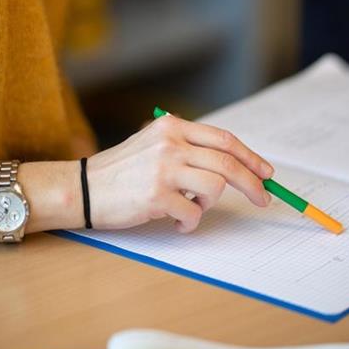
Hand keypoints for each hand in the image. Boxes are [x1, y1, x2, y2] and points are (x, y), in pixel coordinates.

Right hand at [86, 115, 273, 232]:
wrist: (82, 189)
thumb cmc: (122, 171)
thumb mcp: (154, 144)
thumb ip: (188, 147)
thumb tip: (235, 165)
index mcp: (172, 127)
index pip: (224, 139)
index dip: (251, 157)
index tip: (266, 173)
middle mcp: (170, 144)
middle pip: (228, 163)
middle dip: (253, 184)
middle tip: (263, 198)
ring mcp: (163, 169)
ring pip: (215, 187)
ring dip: (210, 204)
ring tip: (191, 207)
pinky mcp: (156, 196)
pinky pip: (193, 213)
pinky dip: (191, 221)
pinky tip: (177, 221)